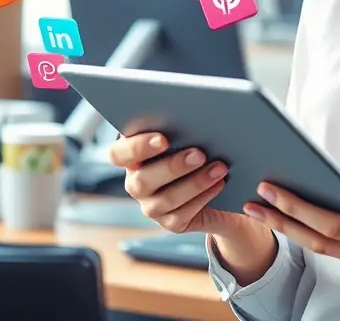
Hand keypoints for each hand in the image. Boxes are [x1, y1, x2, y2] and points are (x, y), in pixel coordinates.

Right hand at [109, 132, 261, 238]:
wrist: (221, 183)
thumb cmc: (199, 147)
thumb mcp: (188, 135)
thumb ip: (180, 128)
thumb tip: (195, 116)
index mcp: (133, 157)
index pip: (118, 154)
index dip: (137, 147)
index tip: (164, 139)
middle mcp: (137, 183)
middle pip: (142, 181)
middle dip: (173, 167)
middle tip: (199, 154)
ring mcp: (151, 206)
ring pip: (164, 200)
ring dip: (194, 183)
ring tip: (219, 168)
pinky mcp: (170, 222)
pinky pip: (181, 215)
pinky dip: (203, 198)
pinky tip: (219, 184)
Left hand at [243, 123, 339, 277]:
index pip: (339, 223)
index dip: (302, 208)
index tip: (274, 187)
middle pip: (323, 240)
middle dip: (284, 217)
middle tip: (254, 194)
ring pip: (325, 249)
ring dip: (291, 227)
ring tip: (260, 204)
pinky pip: (335, 250)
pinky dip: (309, 231)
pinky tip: (289, 214)